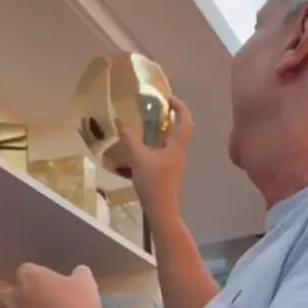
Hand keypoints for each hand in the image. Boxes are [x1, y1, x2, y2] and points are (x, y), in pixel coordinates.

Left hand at [0, 264, 100, 307]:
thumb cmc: (79, 307)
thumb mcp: (85, 283)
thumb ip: (78, 275)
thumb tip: (78, 272)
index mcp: (30, 277)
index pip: (26, 271)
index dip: (35, 278)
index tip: (46, 285)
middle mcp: (12, 298)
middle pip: (5, 294)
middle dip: (13, 299)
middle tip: (28, 306)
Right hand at [118, 96, 192, 218]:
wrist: (161, 209)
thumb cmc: (153, 183)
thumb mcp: (138, 159)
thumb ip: (131, 141)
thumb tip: (123, 126)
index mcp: (176, 146)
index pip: (184, 121)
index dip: (180, 107)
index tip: (169, 98)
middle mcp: (179, 153)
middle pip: (182, 129)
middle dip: (173, 117)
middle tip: (160, 109)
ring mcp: (175, 163)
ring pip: (174, 141)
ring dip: (165, 130)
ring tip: (149, 125)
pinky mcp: (169, 172)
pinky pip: (166, 151)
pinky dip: (158, 144)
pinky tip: (145, 147)